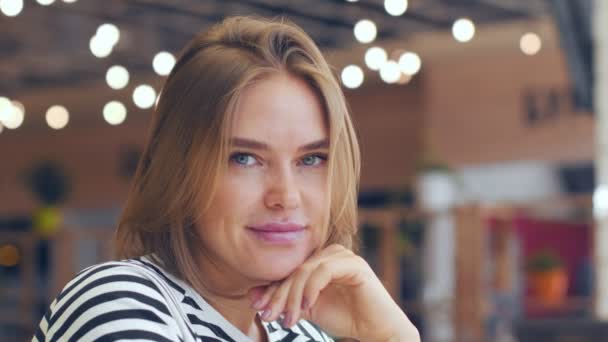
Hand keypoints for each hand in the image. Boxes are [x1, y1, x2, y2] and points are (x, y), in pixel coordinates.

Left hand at [248, 244, 419, 340]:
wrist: (375, 330)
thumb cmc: (345, 317)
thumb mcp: (306, 310)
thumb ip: (284, 300)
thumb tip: (252, 295)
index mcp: (318, 260)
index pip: (289, 271)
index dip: (271, 289)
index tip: (257, 308)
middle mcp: (329, 253)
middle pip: (294, 270)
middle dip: (278, 295)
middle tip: (268, 316)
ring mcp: (342, 256)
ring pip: (305, 270)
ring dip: (292, 296)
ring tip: (287, 319)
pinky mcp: (354, 264)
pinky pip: (324, 271)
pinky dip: (310, 289)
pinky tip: (305, 307)